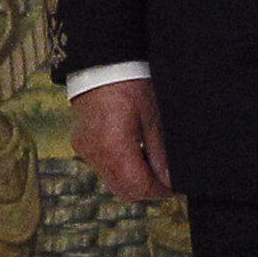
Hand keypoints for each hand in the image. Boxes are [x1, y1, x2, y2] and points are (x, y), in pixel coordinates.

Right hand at [73, 79, 173, 203]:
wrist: (100, 64)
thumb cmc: (129, 85)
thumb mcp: (153, 117)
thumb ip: (160, 153)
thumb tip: (168, 179)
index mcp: (114, 149)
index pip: (139, 187)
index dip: (160, 192)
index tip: (176, 187)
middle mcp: (96, 155)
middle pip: (124, 190)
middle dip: (147, 189)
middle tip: (166, 179)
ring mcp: (86, 151)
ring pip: (112, 181)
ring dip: (132, 179)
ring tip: (151, 164)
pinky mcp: (81, 145)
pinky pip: (103, 167)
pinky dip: (120, 167)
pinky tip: (133, 153)